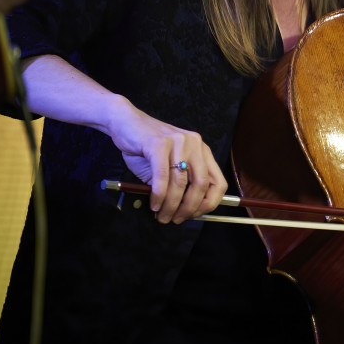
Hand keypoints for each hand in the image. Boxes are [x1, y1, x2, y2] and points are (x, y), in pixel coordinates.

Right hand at [105, 98, 227, 223]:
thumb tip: (185, 212)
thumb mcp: (169, 166)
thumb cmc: (147, 148)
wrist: (126, 123)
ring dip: (171, 205)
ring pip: (180, 183)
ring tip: (162, 216)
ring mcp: (178, 143)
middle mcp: (195, 144)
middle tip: (176, 220)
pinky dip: (159, 195)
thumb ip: (180, 184)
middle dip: (189, 208)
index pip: (218, 182)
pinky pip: (162, 177)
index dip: (209, 203)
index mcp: (202, 151)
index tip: (195, 216)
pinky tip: (154, 204)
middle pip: (201, 184)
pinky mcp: (159, 144)